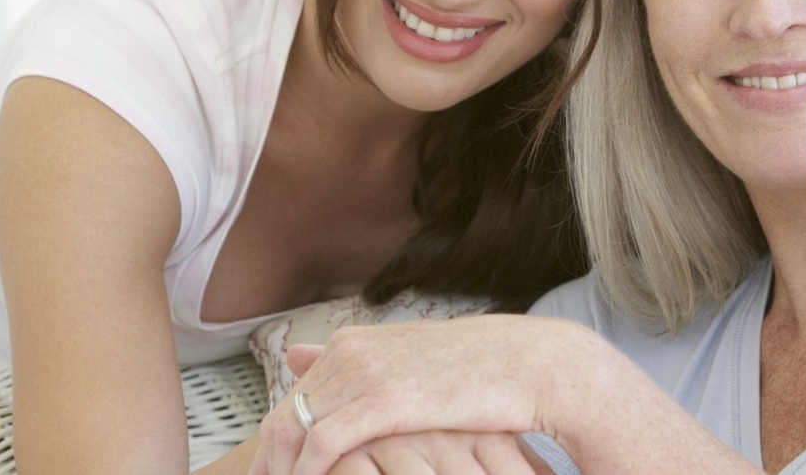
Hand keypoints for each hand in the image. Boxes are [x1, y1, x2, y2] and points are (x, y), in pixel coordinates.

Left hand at [251, 315, 604, 474]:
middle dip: (269, 458)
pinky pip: (323, 440)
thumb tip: (304, 358)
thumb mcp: (415, 366)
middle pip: (285, 411)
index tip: (274, 471)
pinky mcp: (384, 398)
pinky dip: (307, 469)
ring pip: (293, 426)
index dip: (278, 438)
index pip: (294, 395)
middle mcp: (351, 352)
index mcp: (356, 343)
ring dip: (283, 467)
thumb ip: (365, 367)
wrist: (536, 364)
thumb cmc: (484, 371)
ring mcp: (365, 372)